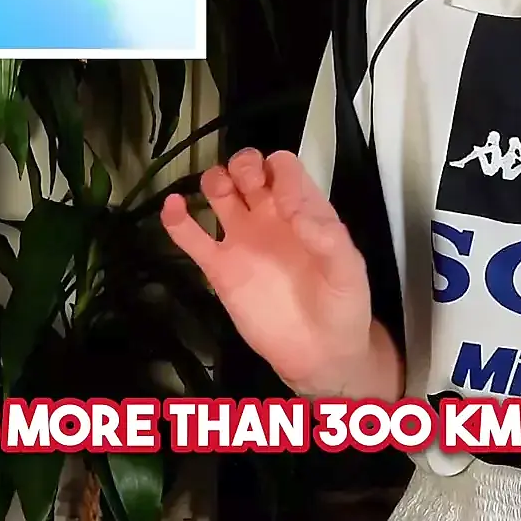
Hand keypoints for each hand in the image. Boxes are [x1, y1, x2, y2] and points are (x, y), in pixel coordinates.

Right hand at [161, 148, 376, 396]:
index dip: (280, 173)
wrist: (320, 355)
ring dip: (215, 180)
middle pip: (248, 170)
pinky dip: (176, 220)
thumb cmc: (342, 307)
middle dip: (244, 165)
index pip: (284, 168)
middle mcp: (270, 218)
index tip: (285, 204)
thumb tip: (295, 211)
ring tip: (221, 193)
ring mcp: (242, 241)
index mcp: (304, 210)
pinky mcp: (220, 270)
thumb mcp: (348, 271)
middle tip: (249, 186)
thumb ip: (329, 238)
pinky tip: (172, 206)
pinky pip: (191, 238)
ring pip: (219, 193)